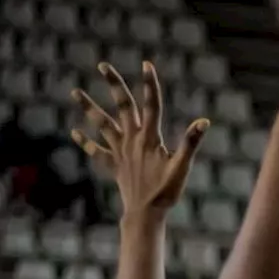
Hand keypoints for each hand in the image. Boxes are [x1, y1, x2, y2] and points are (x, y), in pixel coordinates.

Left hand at [72, 62, 207, 218]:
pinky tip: (75, 132)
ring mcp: (121, 151)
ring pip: (103, 124)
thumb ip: (190, 143)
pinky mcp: (114, 165)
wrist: (145, 214)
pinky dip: (86, 143)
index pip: (152, 105)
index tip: (146, 64)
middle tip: (103, 66)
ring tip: (74, 92)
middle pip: (123, 106)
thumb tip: (204, 122)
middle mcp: (132, 140)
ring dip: (89, 108)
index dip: (150, 84)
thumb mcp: (182, 167)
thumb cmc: (166, 192)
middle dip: (114, 85)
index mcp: (150, 138)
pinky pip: (97, 152)